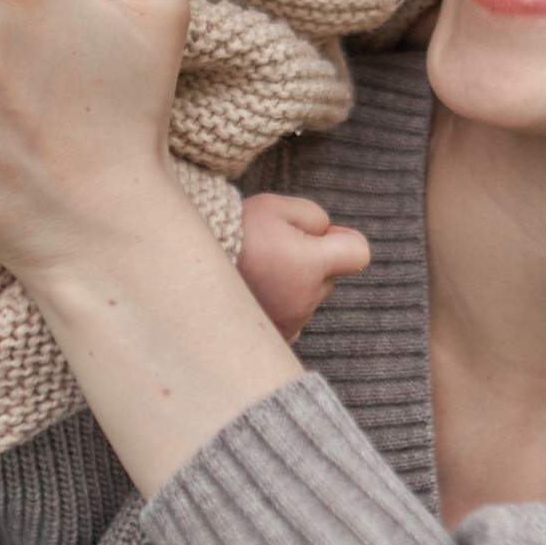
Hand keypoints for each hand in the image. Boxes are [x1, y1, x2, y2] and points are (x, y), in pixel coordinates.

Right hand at [235, 194, 370, 342]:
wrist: (187, 264)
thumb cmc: (234, 231)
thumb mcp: (276, 207)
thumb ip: (316, 218)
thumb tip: (332, 236)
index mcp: (310, 265)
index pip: (358, 254)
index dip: (344, 240)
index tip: (323, 237)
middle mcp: (304, 299)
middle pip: (330, 276)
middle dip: (313, 261)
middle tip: (273, 249)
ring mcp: (290, 322)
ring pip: (310, 297)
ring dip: (294, 283)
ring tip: (257, 270)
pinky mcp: (275, 337)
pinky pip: (293, 317)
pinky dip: (281, 305)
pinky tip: (256, 291)